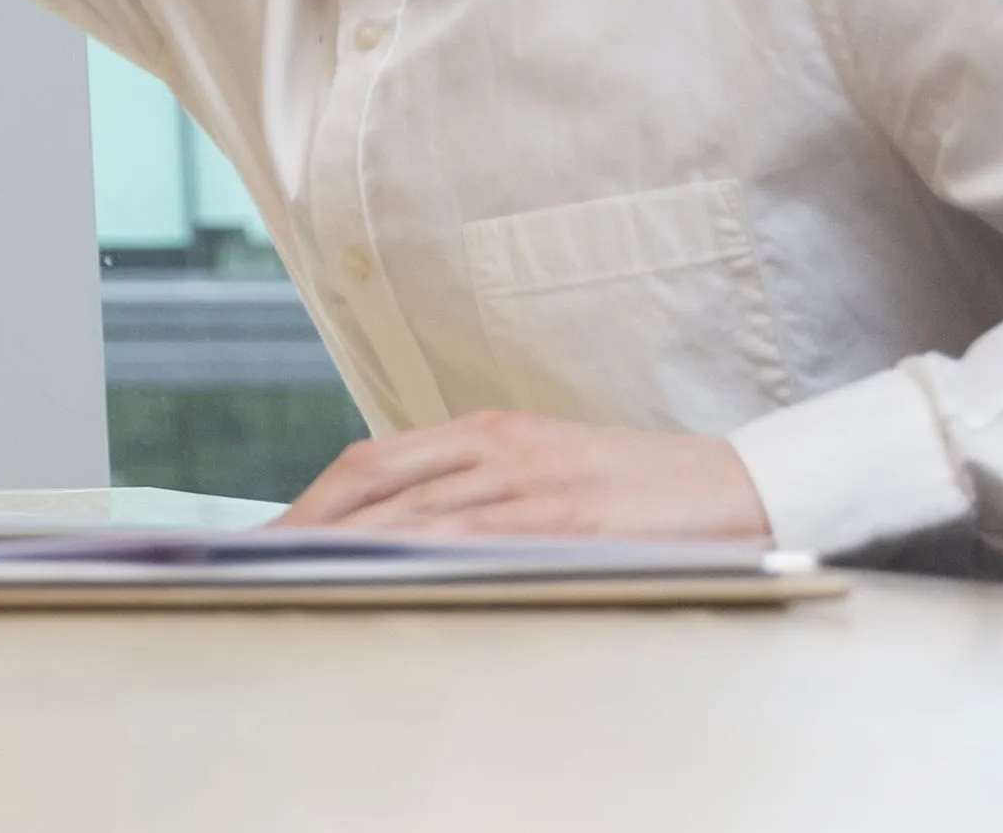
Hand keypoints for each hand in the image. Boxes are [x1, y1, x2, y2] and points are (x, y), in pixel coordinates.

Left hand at [273, 410, 771, 541]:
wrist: (743, 486)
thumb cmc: (643, 489)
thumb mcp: (549, 470)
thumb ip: (482, 489)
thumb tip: (406, 530)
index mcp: (488, 429)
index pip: (374, 461)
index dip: (316, 498)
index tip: (273, 533)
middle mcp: (496, 445)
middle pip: (374, 481)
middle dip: (310, 523)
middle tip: (258, 561)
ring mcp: (527, 478)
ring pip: (412, 510)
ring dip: (346, 544)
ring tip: (298, 574)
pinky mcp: (563, 514)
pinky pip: (472, 534)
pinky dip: (415, 553)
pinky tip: (378, 573)